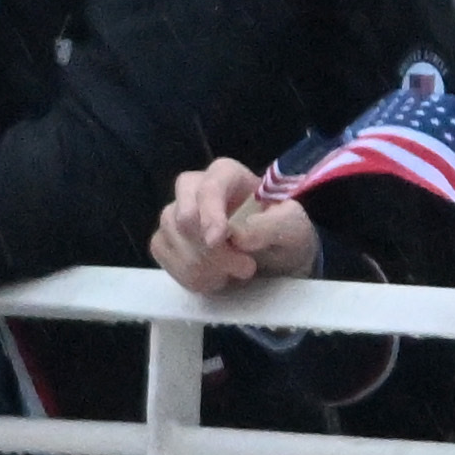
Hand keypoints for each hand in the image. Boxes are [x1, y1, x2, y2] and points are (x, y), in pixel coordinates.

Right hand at [152, 159, 317, 299]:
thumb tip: (239, 235)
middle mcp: (197, 188)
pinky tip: (213, 280)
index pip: (210, 187)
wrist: (276, 260)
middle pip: (183, 215)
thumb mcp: (293, 226)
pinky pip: (161, 253)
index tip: (218, 240)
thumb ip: (272, 225)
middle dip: (210, 250)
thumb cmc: (284, 234)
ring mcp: (178, 214)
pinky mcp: (168, 239)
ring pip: (169, 235)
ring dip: (200, 266)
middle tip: (245, 268)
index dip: (210, 213)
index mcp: (228, 175)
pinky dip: (186, 275)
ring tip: (232, 276)